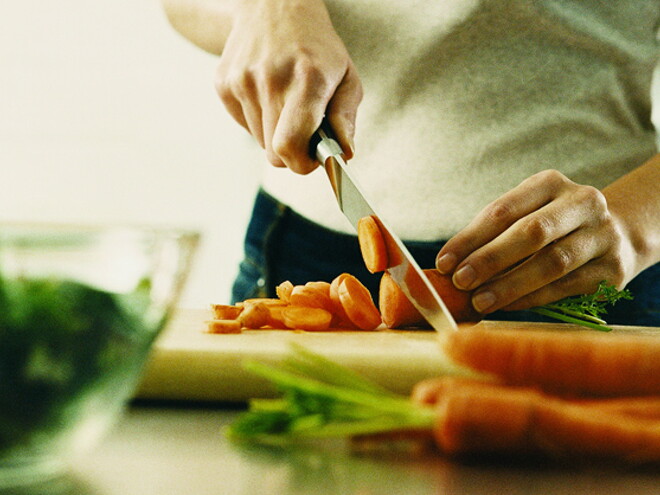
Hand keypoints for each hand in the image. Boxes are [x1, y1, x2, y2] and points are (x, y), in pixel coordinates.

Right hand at [215, 0, 362, 173]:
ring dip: (275, 133)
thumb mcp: (346, 77)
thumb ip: (345, 119)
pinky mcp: (224, 84)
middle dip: (292, 151)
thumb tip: (343, 154)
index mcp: (307, 80)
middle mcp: (270, 80)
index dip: (301, 163)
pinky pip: (245, 125)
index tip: (311, 159)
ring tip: (285, 103)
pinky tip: (267, 94)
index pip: (289, 146)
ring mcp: (242, 81)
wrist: (274, 7)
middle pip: (274, 153)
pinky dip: (258, 120)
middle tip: (304, 131)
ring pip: (260, 141)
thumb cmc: (317, 48)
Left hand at [435, 170, 635, 313]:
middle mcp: (583, 203)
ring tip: (480, 300)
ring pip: (552, 262)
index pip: (503, 210)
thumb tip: (450, 266)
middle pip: (532, 232)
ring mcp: (603, 236)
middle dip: (491, 259)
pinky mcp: (613, 269)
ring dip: (510, 285)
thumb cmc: (552, 226)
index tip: (444, 263)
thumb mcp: (526, 214)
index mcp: (551, 183)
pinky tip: (506, 306)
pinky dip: (532, 298)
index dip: (470, 238)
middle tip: (461, 281)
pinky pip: (565, 287)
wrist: (617, 235)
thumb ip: (492, 233)